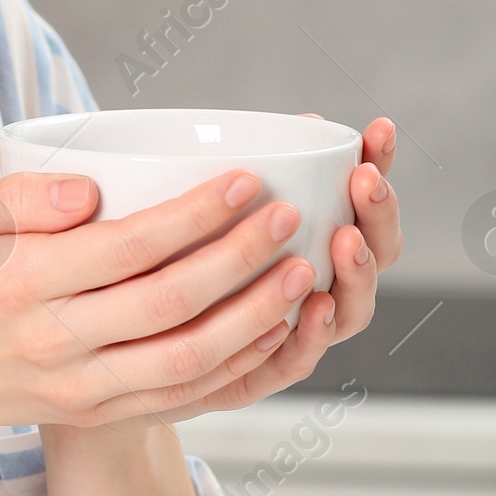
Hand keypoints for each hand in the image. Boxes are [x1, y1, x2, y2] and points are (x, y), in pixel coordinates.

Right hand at [0, 166, 335, 450]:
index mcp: (20, 283)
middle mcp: (52, 341)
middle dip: (240, 262)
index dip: (194, 217)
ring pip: (184, 360)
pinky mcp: (89, 412)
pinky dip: (231, 370)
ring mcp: (75, 387)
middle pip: (170, 304)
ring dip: (252, 321)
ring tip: (300, 278)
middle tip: (290, 221)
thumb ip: (21, 198)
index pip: (127, 249)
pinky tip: (266, 333)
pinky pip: (175, 398)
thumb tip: (93, 191)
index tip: (245, 183)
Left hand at [161, 117, 402, 420]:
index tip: (379, 130)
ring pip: (348, 308)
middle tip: (365, 181)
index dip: (381, 163)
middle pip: (374, 253)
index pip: (363, 198)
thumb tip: (303, 121)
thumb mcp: (193, 198)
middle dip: (377, 214)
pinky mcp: (259, 373)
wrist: (115, 342)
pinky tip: (313, 306)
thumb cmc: (160, 252)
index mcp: (313, 236)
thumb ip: (246, 164)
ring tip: (346, 239)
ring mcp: (294, 329)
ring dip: (356, 272)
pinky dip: (311, 335)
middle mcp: (316, 284)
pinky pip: (298, 361)